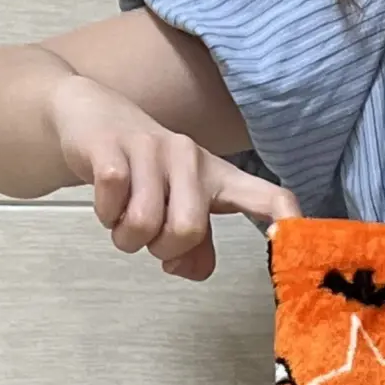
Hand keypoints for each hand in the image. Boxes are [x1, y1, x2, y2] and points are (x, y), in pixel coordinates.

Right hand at [48, 71, 296, 278]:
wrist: (90, 117)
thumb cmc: (144, 174)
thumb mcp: (177, 207)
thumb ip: (194, 248)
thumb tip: (183, 267)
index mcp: (217, 177)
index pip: (265, 194)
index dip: (285, 217)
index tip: (294, 236)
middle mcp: (191, 158)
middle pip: (188, 229)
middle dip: (163, 248)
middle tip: (150, 237)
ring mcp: (152, 149)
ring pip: (144, 222)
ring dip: (127, 238)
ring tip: (123, 220)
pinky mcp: (112, 148)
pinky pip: (113, 202)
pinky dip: (104, 216)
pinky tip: (105, 202)